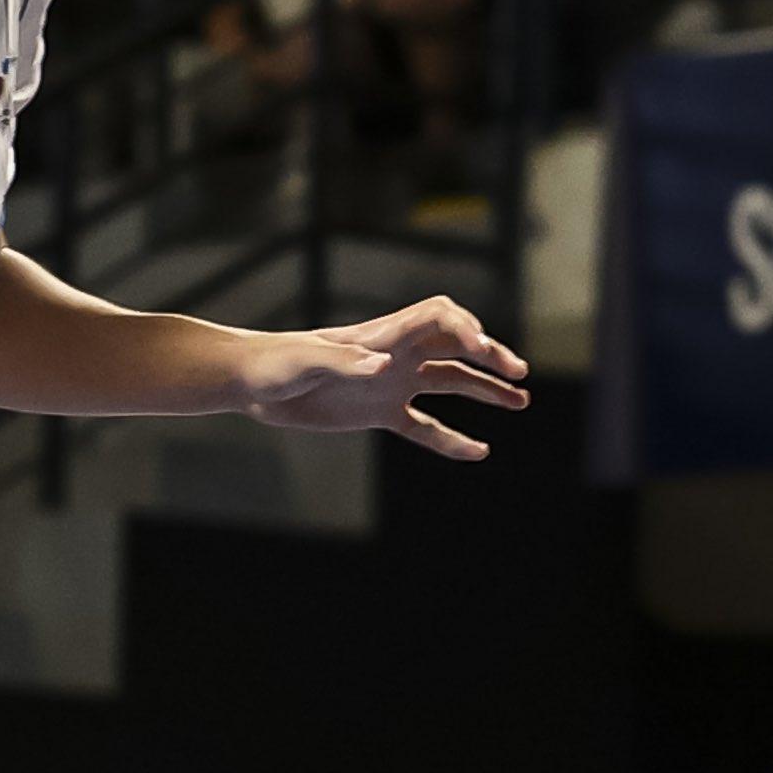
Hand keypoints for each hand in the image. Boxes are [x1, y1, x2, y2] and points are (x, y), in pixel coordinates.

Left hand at [246, 297, 531, 459]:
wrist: (251, 383)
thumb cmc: (274, 364)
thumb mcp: (306, 363)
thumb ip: (345, 363)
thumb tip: (384, 367)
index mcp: (382, 338)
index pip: (438, 320)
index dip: (467, 331)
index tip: (484, 354)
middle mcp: (395, 357)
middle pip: (455, 348)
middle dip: (490, 356)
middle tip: (518, 374)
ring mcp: (390, 385)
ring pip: (451, 383)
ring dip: (486, 390)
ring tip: (521, 402)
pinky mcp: (378, 413)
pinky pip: (425, 427)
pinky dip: (451, 440)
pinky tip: (478, 452)